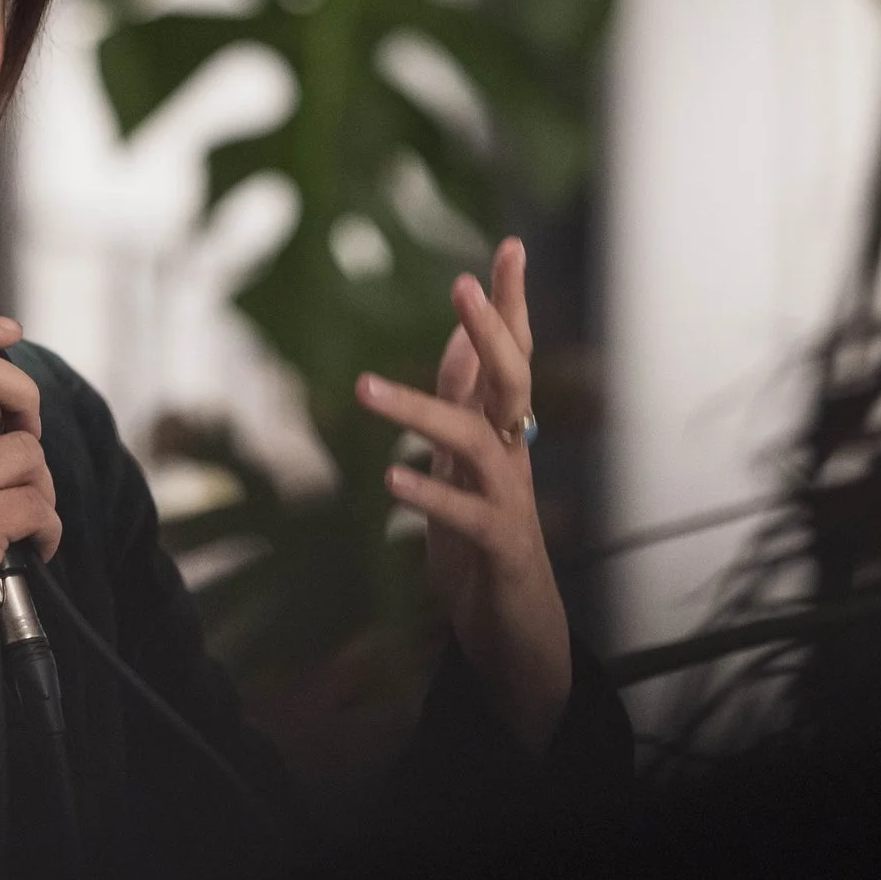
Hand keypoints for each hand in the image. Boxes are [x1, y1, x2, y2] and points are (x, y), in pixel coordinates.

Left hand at [355, 238, 572, 753]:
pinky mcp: (500, 550)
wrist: (516, 633)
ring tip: (364, 387)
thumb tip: (462, 339)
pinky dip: (430, 494)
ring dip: (422, 409)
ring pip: (477, 441)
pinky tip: (392, 478)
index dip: (510, 303)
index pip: (510, 355)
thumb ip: (465, 402)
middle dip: (492, 330)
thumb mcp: (464, 464)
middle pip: (512, 380)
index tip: (508, 246)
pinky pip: (467, 516)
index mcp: (503, 432)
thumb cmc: (485, 541)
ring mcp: (510, 502)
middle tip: (462, 284)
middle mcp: (513, 456)